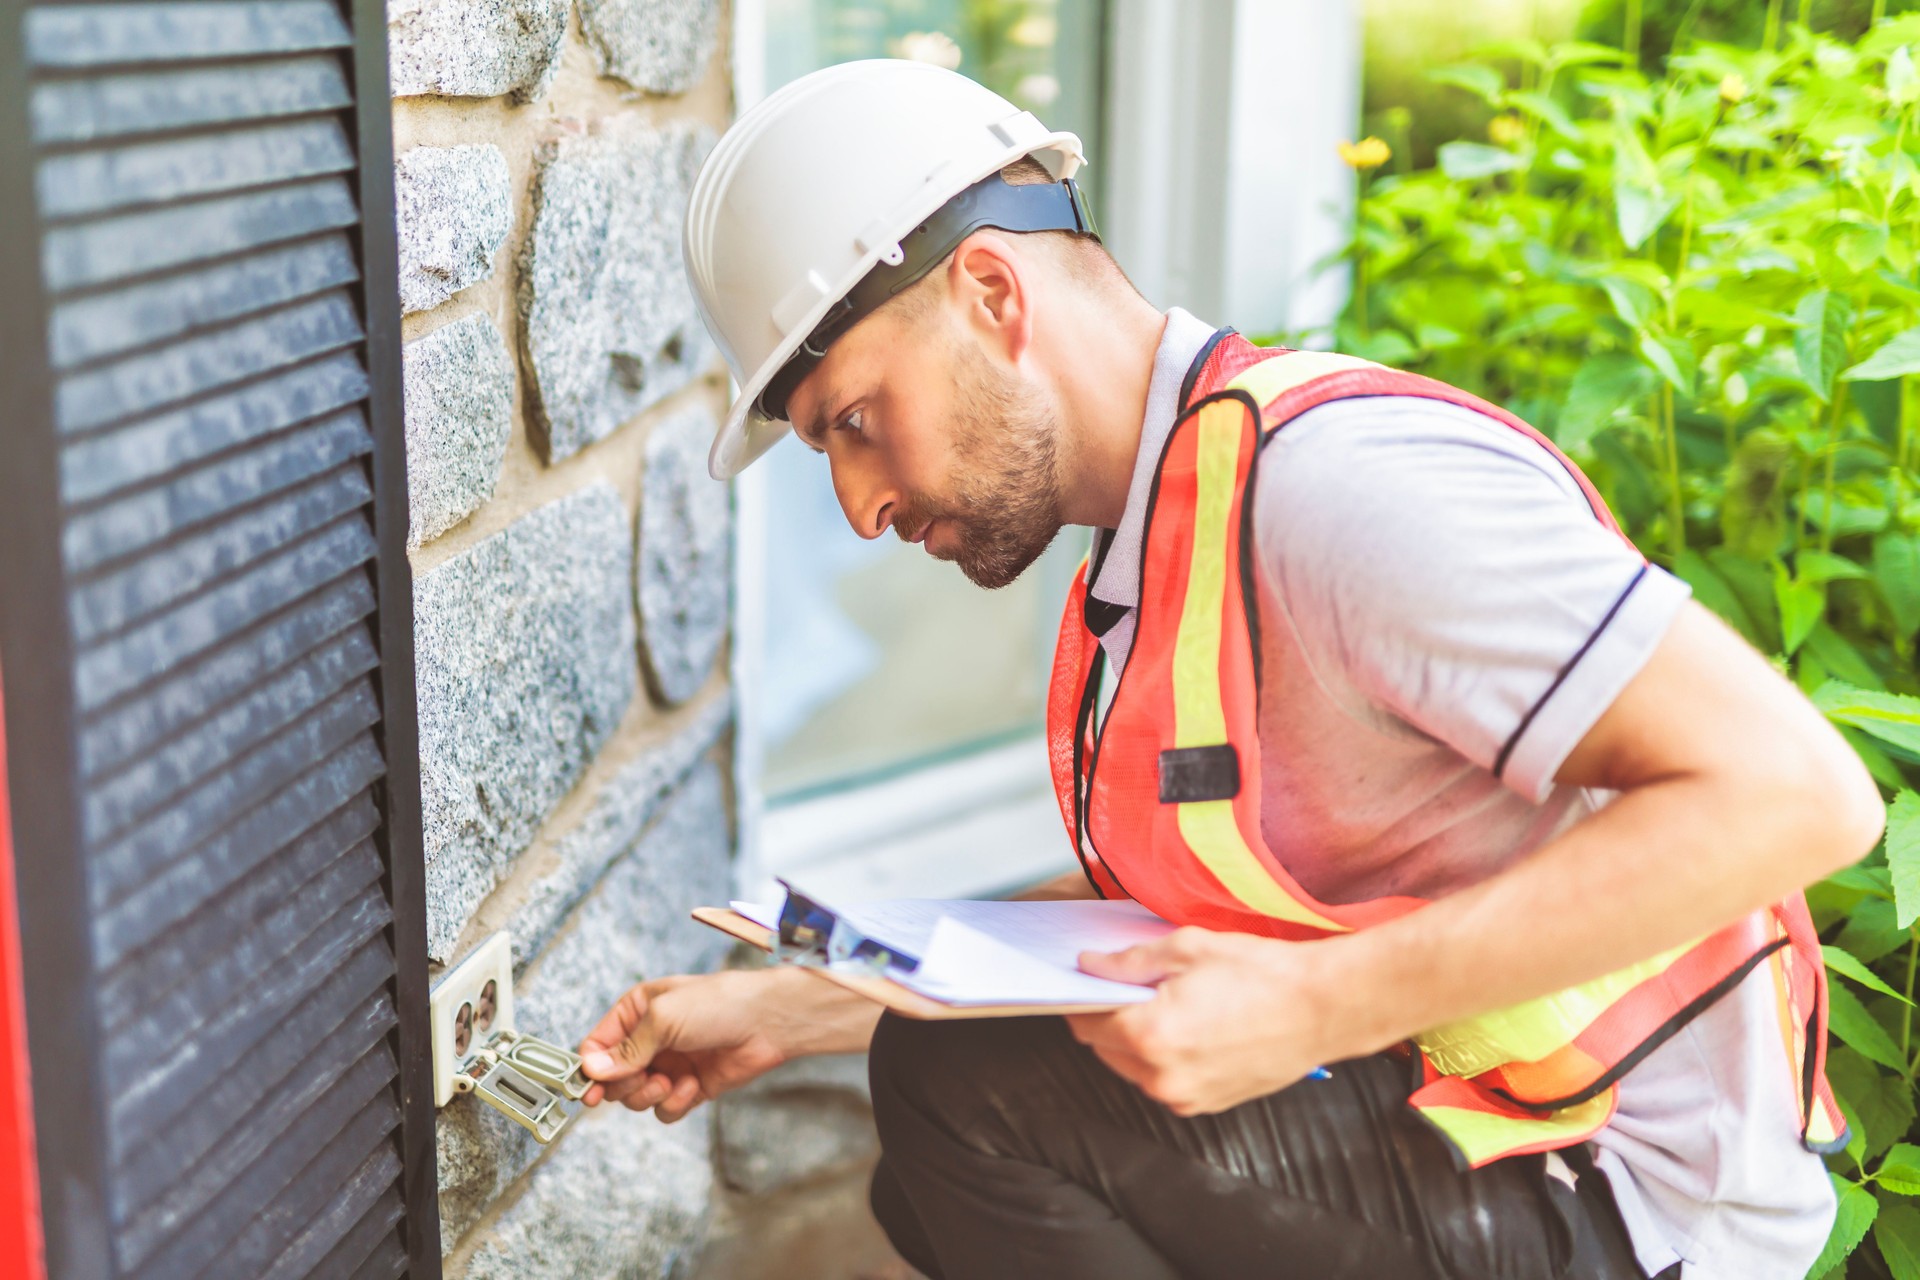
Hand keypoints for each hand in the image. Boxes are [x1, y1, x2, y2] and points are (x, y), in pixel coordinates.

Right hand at [577, 969, 792, 1121]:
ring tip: (669, 1082)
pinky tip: (692, 1086)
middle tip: (644, 1078)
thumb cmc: (717, 1004)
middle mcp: (649, 1040)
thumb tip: (591, 1071)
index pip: (597, 1046)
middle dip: (624, 1085)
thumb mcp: (664, 1018)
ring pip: (636, 1097)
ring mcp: (669, 1064)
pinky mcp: (689, 1086)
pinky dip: (674, 1103)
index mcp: (636, 1012)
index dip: (589, 1070)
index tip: (588, 1091)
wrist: (768, 1021)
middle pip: (612, 1078)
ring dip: (648, 1095)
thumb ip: (627, 1048)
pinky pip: (664, 1109)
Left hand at [1065, 927, 1334, 1115]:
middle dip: (1109, 1019)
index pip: (1086, 1022)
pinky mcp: (1206, 1105)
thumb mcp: (1188, 948)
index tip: (1089, 982)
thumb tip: (1091, 965)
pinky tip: (1191, 1028)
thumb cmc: (1261, 974)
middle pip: (1104, 1049)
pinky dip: (1164, 1059)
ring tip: (1170, 1006)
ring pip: (1132, 1069)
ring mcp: (1184, 1096)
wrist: (1322, 1008)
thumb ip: (1130, 961)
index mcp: (1149, 1035)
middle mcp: (1161, 1076)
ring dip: (1136, 1041)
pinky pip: (1164, 1082)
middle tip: (1135, 987)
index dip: (1082, 999)